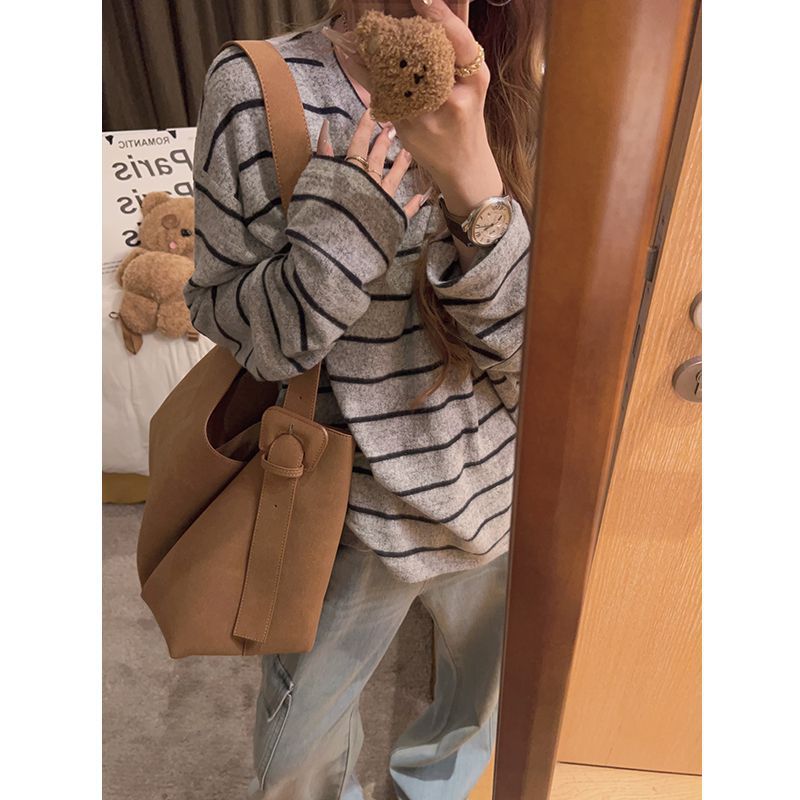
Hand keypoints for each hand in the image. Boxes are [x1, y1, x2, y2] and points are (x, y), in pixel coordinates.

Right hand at [316, 112, 430, 220]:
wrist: (337, 247)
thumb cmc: (322, 214)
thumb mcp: (316, 181)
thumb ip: (321, 155)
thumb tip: (326, 127)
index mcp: (352, 173)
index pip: (359, 144)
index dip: (365, 127)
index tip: (372, 110)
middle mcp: (370, 183)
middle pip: (378, 158)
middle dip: (385, 141)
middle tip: (394, 126)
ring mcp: (383, 201)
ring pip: (394, 178)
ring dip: (401, 165)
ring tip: (409, 152)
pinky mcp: (391, 220)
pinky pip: (405, 211)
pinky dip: (413, 204)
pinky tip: (423, 196)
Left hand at [338, 0, 503, 216]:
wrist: (463, 166)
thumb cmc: (466, 117)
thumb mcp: (473, 82)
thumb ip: (458, 46)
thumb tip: (435, 6)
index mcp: (475, 78)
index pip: (459, 39)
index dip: (439, 13)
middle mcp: (453, 95)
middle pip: (422, 49)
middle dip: (398, 21)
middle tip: (378, 1)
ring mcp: (427, 113)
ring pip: (395, 68)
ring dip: (373, 40)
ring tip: (360, 17)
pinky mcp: (406, 125)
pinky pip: (378, 89)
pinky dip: (360, 67)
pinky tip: (346, 48)